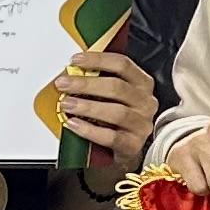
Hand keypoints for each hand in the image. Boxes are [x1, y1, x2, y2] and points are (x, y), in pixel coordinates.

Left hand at [53, 47, 159, 183]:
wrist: (124, 149)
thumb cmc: (116, 118)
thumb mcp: (113, 95)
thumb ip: (99, 81)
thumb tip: (71, 72)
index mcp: (142, 83)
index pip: (123, 65)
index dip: (98, 60)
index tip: (76, 60)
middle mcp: (145, 102)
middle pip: (117, 87)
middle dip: (86, 84)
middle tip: (64, 84)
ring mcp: (141, 124)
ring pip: (116, 112)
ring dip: (87, 106)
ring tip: (67, 104)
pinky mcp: (133, 144)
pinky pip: (111, 137)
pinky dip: (90, 130)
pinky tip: (74, 124)